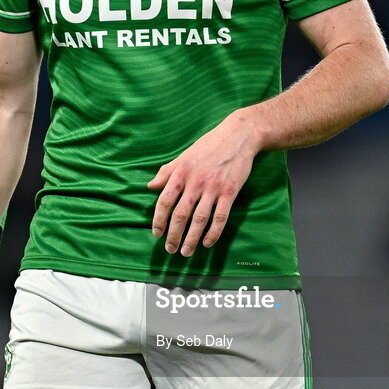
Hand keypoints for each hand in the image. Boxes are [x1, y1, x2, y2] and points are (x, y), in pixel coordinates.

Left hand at [147, 109, 260, 256]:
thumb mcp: (184, 156)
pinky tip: (207, 243)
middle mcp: (195, 182)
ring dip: (191, 239)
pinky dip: (213, 233)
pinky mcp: (230, 192)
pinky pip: (220, 217)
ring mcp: (213, 188)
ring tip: (186, 252)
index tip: (157, 233)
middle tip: (170, 249)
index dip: (159, 220)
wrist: (238, 136)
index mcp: (181, 172)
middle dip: (174, 235)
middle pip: (181, 214)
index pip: (165, 201)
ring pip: (199, 220)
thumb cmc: (209, 145)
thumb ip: (167, 172)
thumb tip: (150, 186)